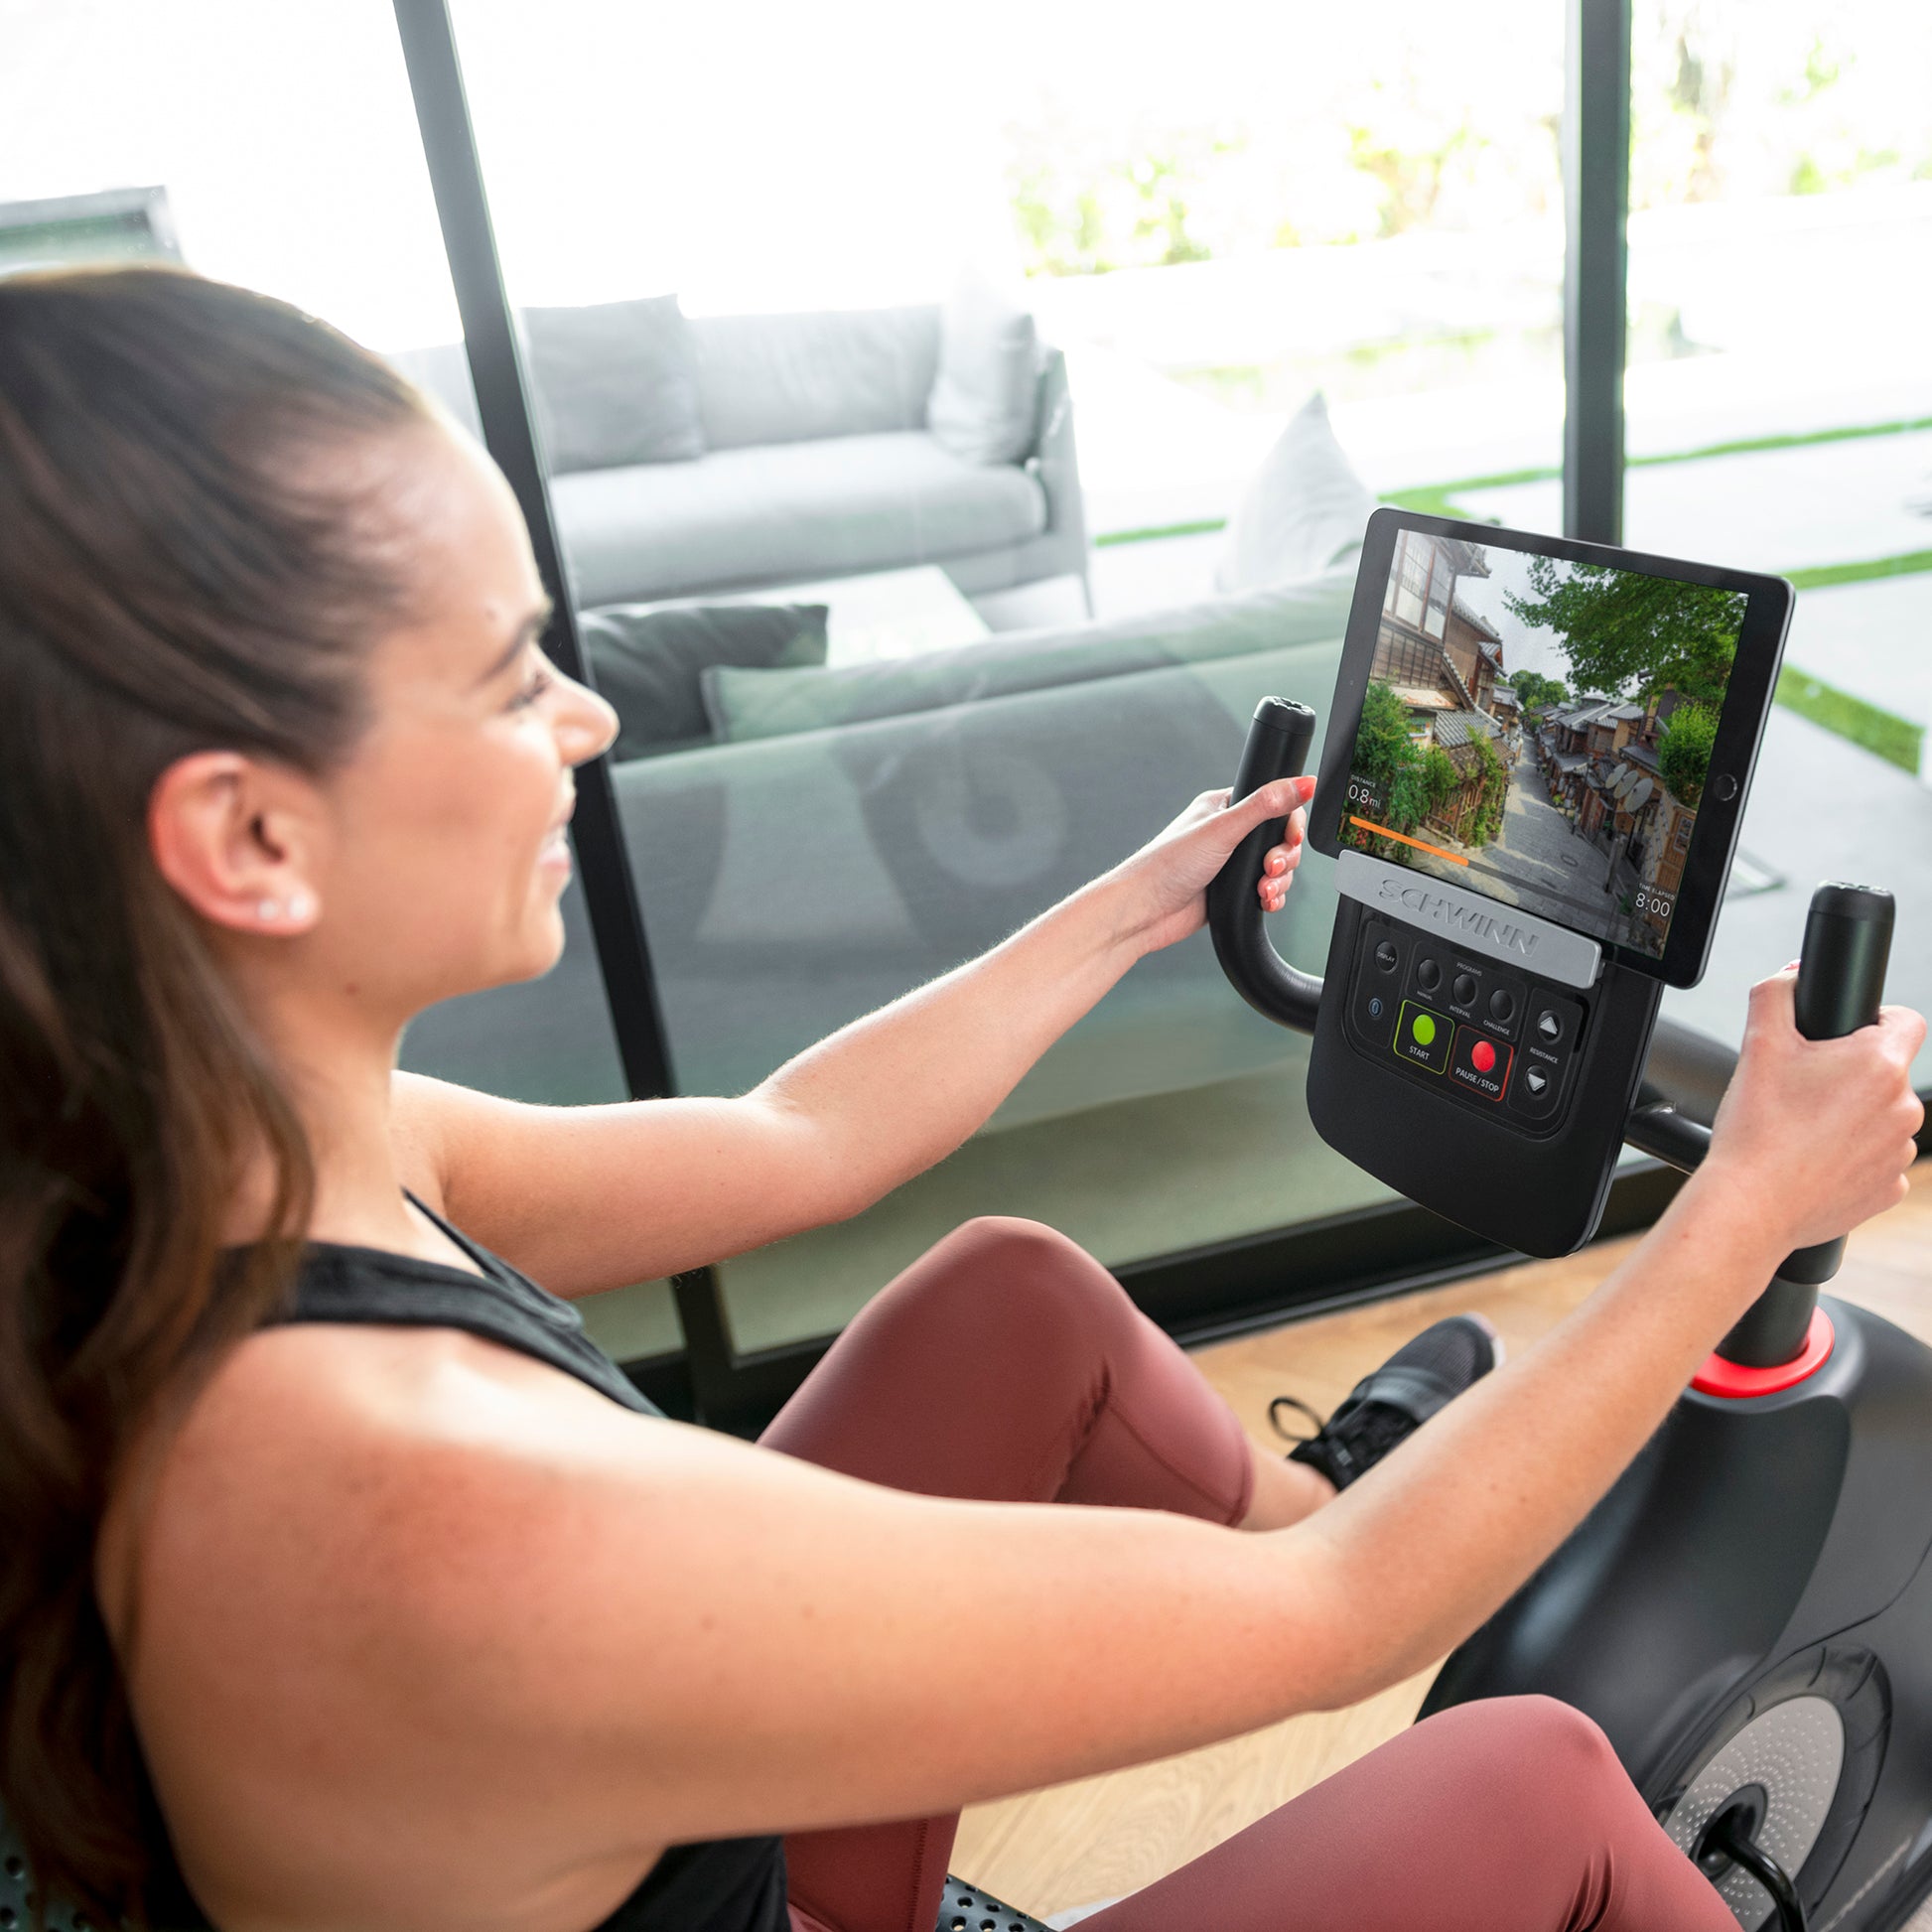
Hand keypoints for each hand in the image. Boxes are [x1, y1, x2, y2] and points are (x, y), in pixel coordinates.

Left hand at [1104, 776, 1316, 956]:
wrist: (1144, 911)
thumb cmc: (1167, 865)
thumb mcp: (1223, 828)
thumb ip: (1266, 805)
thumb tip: (1303, 783)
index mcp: (1224, 807)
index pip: (1274, 804)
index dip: (1289, 823)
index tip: (1290, 838)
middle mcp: (1229, 833)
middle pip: (1280, 840)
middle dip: (1283, 857)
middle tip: (1269, 867)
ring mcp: (1231, 863)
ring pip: (1277, 868)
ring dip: (1278, 880)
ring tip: (1262, 889)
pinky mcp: (1232, 890)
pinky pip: (1267, 891)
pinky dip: (1272, 897)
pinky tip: (1263, 901)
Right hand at [1699, 969, 1923, 1252]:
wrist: (1752, 1204)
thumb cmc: (1757, 1130)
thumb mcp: (1757, 1045)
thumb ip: (1775, 994)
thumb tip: (1790, 975)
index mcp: (1879, 1064)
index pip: (1907, 1020)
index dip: (1875, 1020)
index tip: (1843, 1038)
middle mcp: (1903, 1107)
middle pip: (1888, 1072)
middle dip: (1852, 1075)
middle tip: (1805, 1088)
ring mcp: (1900, 1150)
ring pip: (1883, 1117)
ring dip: (1854, 1117)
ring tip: (1805, 1129)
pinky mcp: (1891, 1188)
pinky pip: (1878, 1160)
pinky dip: (1853, 1157)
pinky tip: (1816, 1160)